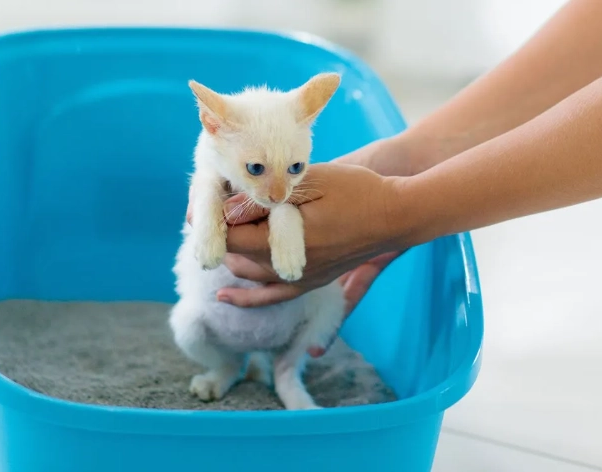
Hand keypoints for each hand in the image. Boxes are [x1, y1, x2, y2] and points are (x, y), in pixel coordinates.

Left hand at [216, 162, 406, 304]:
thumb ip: (270, 197)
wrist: (398, 214)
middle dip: (222, 234)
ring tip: (219, 234)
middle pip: (238, 255)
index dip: (214, 219)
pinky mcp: (312, 280)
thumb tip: (229, 211)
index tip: (203, 202)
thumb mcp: (311, 184)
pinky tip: (227, 295)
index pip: (233, 237)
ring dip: (232, 255)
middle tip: (208, 213)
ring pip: (250, 275)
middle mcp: (291, 269)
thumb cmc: (357, 192)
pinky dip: (248, 296)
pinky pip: (272, 295)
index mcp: (288, 243)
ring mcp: (302, 279)